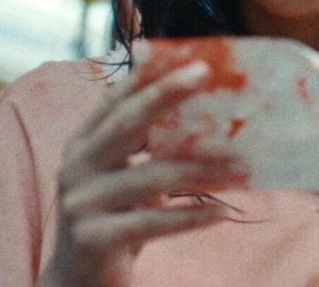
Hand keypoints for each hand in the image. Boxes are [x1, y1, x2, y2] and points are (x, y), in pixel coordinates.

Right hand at [37, 61, 245, 286]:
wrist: (75, 281)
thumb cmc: (111, 218)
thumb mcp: (121, 175)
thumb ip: (143, 145)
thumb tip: (201, 110)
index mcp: (82, 144)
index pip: (114, 101)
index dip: (146, 75)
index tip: (182, 54)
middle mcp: (76, 167)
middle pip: (126, 124)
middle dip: (166, 95)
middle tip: (205, 74)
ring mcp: (82, 203)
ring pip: (149, 178)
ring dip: (201, 169)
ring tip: (243, 166)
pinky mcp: (95, 238)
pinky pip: (152, 223)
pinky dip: (191, 216)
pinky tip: (222, 212)